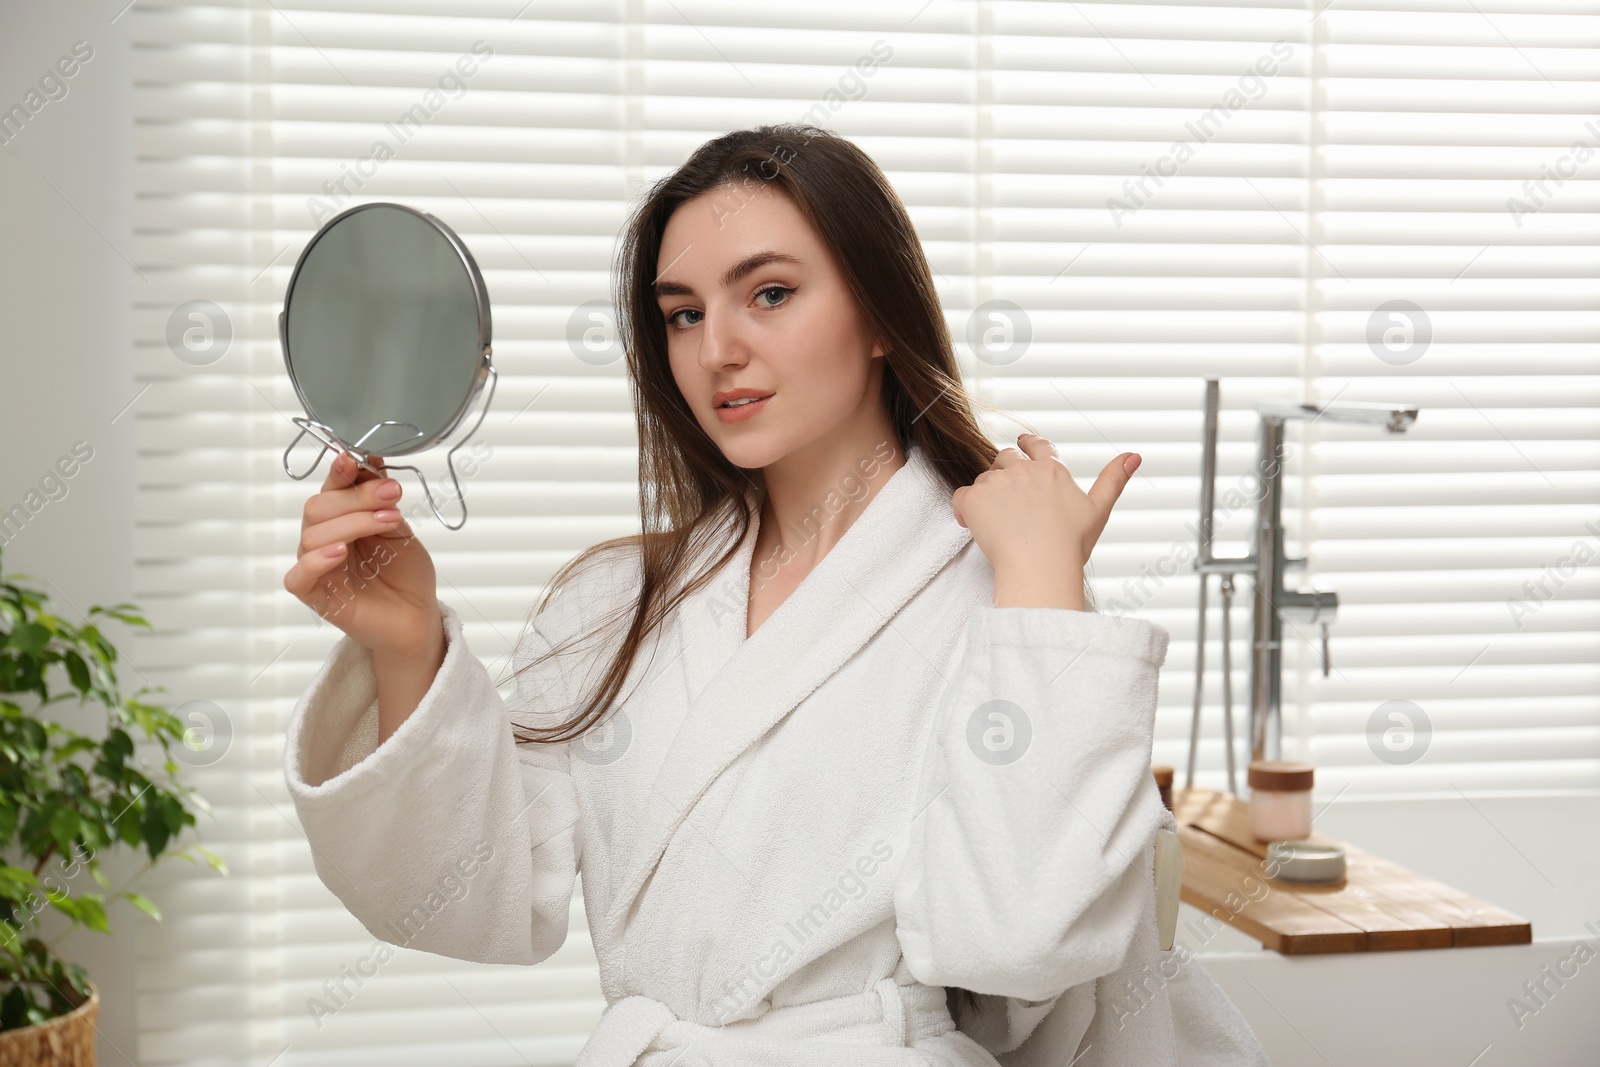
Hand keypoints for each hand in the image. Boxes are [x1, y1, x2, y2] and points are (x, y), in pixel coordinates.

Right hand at [282, 451, 441, 658]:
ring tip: (388, 522)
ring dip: (352, 523)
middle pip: (318, 507)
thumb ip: (381, 499)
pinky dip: (317, 560)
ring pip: (313, 535)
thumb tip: (372, 458)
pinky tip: (342, 552)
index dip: (340, 472)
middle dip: (356, 497)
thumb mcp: (399, 528)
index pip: (331, 489)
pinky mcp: (314, 595)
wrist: (418, 615)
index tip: (356, 459)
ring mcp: (317, 566)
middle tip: (392, 495)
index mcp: (341, 519)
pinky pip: (299, 575)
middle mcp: (324, 539)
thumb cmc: (406, 574)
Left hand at [951, 433, 1139, 574]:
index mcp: (1052, 469)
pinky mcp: (974, 498)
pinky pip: (961, 497)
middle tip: (1004, 496)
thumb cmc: (1070, 545)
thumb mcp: (1098, 510)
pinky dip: (964, 509)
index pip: (1038, 446)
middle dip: (1003, 472)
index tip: (1022, 443)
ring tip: (994, 520)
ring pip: (984, 479)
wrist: (1040, 567)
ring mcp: (997, 482)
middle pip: (1005, 458)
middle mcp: (1023, 469)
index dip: (1028, 443)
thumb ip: (1114, 479)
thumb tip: (1134, 455)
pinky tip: (970, 523)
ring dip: (987, 494)